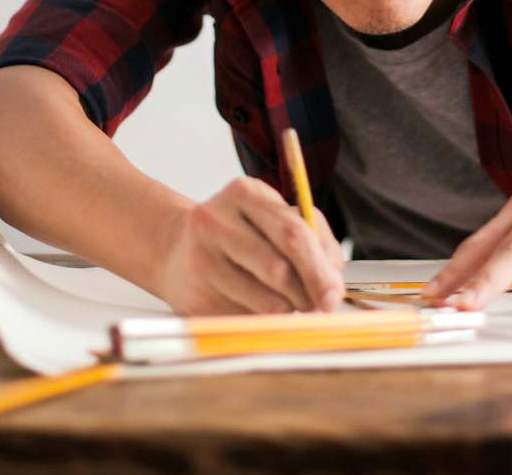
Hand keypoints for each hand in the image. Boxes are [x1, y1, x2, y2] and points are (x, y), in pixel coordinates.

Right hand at [155, 176, 344, 314]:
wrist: (175, 248)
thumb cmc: (241, 234)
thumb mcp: (272, 218)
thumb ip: (312, 239)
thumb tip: (334, 283)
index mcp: (244, 193)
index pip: (293, 231)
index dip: (320, 267)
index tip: (336, 293)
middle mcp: (216, 220)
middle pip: (278, 267)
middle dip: (310, 291)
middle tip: (324, 307)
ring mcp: (200, 258)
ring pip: (265, 300)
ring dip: (290, 309)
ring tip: (292, 304)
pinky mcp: (193, 295)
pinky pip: (246, 318)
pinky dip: (262, 319)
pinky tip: (257, 307)